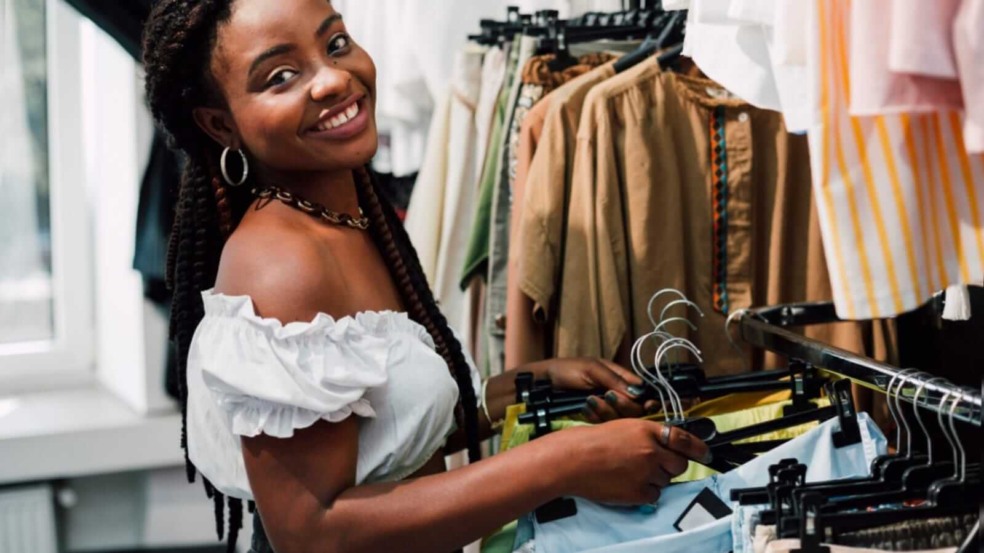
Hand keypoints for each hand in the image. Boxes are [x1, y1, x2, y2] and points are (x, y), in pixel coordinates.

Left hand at [527, 358, 658, 421]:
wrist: (544, 385)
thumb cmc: (567, 370)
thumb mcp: (592, 369)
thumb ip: (615, 380)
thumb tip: (639, 392)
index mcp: (620, 378)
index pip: (642, 391)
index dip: (647, 399)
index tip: (647, 404)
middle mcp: (617, 395)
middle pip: (636, 409)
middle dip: (624, 405)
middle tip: (608, 396)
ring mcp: (606, 409)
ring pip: (621, 419)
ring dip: (607, 410)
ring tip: (590, 399)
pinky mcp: (595, 420)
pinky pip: (605, 424)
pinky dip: (596, 416)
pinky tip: (585, 407)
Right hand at [549, 419, 711, 504]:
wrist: (573, 460)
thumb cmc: (593, 441)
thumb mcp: (625, 427)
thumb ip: (649, 435)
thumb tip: (668, 446)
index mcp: (648, 431)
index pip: (683, 439)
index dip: (698, 448)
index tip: (706, 453)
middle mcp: (651, 451)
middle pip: (679, 464)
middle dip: (670, 465)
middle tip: (653, 464)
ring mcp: (646, 473)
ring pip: (665, 481)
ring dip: (655, 478)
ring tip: (630, 472)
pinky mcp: (639, 492)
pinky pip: (654, 496)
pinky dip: (645, 492)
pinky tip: (628, 483)